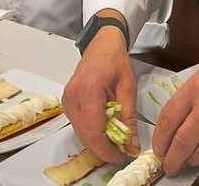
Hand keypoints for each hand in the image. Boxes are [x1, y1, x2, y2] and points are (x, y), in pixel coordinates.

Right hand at [62, 26, 138, 163]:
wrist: (102, 42)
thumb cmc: (115, 60)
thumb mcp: (128, 87)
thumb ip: (128, 118)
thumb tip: (131, 145)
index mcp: (89, 90)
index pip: (94, 132)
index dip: (107, 150)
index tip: (121, 156)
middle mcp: (73, 97)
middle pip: (85, 136)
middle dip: (103, 148)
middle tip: (121, 150)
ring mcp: (67, 99)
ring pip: (80, 132)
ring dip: (97, 140)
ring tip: (115, 138)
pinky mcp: (67, 101)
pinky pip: (78, 124)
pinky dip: (91, 130)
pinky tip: (104, 126)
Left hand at [152, 57, 198, 174]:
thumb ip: (185, 99)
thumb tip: (170, 125)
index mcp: (197, 90)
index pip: (169, 120)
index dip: (159, 139)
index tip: (158, 149)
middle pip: (181, 144)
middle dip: (171, 159)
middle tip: (168, 165)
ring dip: (191, 158)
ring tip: (191, 154)